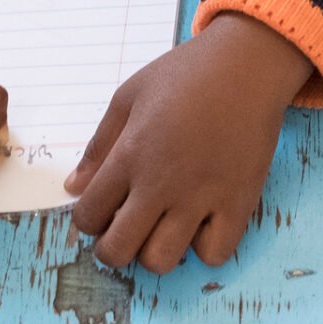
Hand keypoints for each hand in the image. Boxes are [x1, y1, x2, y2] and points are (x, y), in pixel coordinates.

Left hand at [65, 14, 312, 272]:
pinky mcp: (239, 201)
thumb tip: (74, 189)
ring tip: (164, 225)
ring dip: (154, 250)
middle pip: (118, 251)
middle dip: (112, 246)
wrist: (248, 63)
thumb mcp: (129, 95)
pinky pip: (214, 254)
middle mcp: (162, 183)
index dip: (88, 218)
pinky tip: (202, 222)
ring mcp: (202, 196)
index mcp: (131, 154)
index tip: (104, 206)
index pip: (88, 215)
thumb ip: (99, 145)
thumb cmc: (186, 73)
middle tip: (126, 226)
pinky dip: (203, 246)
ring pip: (161, 260)